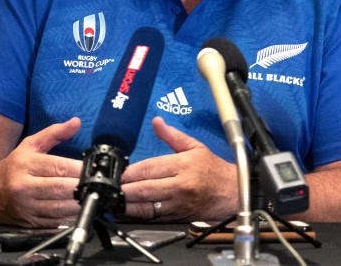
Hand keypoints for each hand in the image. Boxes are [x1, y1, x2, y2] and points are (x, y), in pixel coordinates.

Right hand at [0, 117, 83, 226]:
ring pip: (59, 208)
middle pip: (60, 188)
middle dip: (82, 186)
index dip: (79, 169)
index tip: (93, 168)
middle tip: (96, 183)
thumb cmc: (12, 167)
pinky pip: (55, 222)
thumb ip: (54, 133)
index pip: (58, 167)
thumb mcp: (29, 145)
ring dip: (79, 203)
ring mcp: (26, 207)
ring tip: (91, 195)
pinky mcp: (30, 222)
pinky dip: (70, 216)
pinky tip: (80, 208)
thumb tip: (76, 122)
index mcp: (25, 165)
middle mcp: (24, 187)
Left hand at [120, 117, 236, 221]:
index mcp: (183, 165)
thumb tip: (157, 122)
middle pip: (143, 188)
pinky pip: (151, 218)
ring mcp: (177, 204)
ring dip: (125, 204)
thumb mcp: (195, 147)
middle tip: (109, 188)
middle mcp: (179, 185)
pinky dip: (135, 216)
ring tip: (112, 200)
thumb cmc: (214, 170)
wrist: (231, 193)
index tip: (119, 173)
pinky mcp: (176, 217)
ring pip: (145, 206)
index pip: (149, 168)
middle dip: (122, 189)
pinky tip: (125, 212)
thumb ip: (172, 136)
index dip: (129, 172)